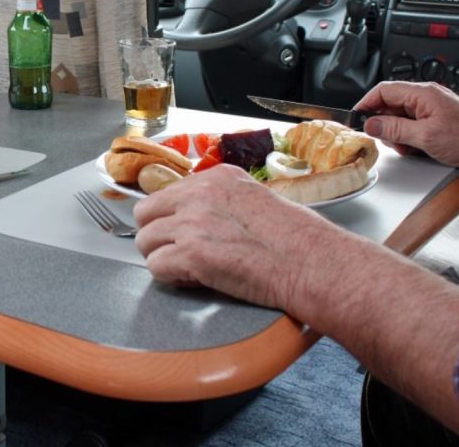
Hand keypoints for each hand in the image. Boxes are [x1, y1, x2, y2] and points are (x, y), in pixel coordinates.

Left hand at [133, 165, 336, 310]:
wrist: (312, 263)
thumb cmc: (296, 239)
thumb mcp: (256, 199)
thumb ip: (221, 201)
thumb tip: (199, 216)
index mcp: (217, 178)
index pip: (167, 194)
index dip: (172, 219)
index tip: (184, 233)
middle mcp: (200, 194)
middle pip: (145, 212)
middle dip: (157, 235)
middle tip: (177, 252)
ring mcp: (193, 222)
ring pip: (145, 241)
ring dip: (163, 258)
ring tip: (190, 268)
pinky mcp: (191, 253)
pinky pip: (156, 266)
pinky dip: (172, 278)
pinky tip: (195, 279)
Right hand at [355, 81, 458, 171]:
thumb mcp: (425, 137)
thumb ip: (394, 129)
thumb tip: (371, 124)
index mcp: (423, 93)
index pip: (384, 90)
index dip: (366, 103)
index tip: (357, 118)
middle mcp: (428, 98)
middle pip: (391, 104)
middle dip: (385, 124)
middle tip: (388, 140)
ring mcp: (434, 109)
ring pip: (401, 118)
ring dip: (399, 134)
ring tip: (410, 147)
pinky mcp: (439, 121)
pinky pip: (414, 126)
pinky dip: (411, 138)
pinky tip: (419, 149)